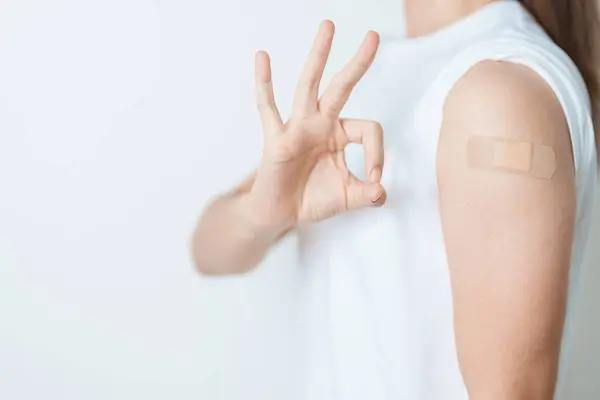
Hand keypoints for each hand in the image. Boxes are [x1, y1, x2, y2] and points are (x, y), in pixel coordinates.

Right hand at [249, 20, 385, 231]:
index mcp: (341, 134)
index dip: (377, 153)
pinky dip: (264, 84)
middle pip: (342, 87)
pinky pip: (268, 109)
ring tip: (328, 27)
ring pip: (309, 86)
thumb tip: (382, 191)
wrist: (280, 214)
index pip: (368, 129)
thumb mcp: (348, 198)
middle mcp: (321, 124)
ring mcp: (298, 128)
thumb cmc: (312, 199)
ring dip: (318, 56)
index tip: (374, 178)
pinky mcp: (277, 138)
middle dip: (358, 63)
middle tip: (374, 36)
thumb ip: (368, 195)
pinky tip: (262, 58)